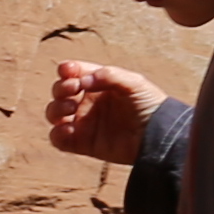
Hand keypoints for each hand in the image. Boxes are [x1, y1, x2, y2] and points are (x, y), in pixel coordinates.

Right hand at [47, 57, 165, 164]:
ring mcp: (83, 123)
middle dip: (60, 89)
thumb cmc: (150, 105)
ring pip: (54, 114)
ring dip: (55, 109)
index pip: (73, 73)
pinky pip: (58, 139)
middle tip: (73, 90)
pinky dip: (57, 134)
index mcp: (98, 84)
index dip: (66, 70)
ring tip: (70, 110)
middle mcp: (87, 102)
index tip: (69, 71)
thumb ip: (109, 75)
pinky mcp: (82, 143)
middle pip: (59, 92)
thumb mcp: (135, 83)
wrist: (159, 136)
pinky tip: (69, 129)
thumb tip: (82, 81)